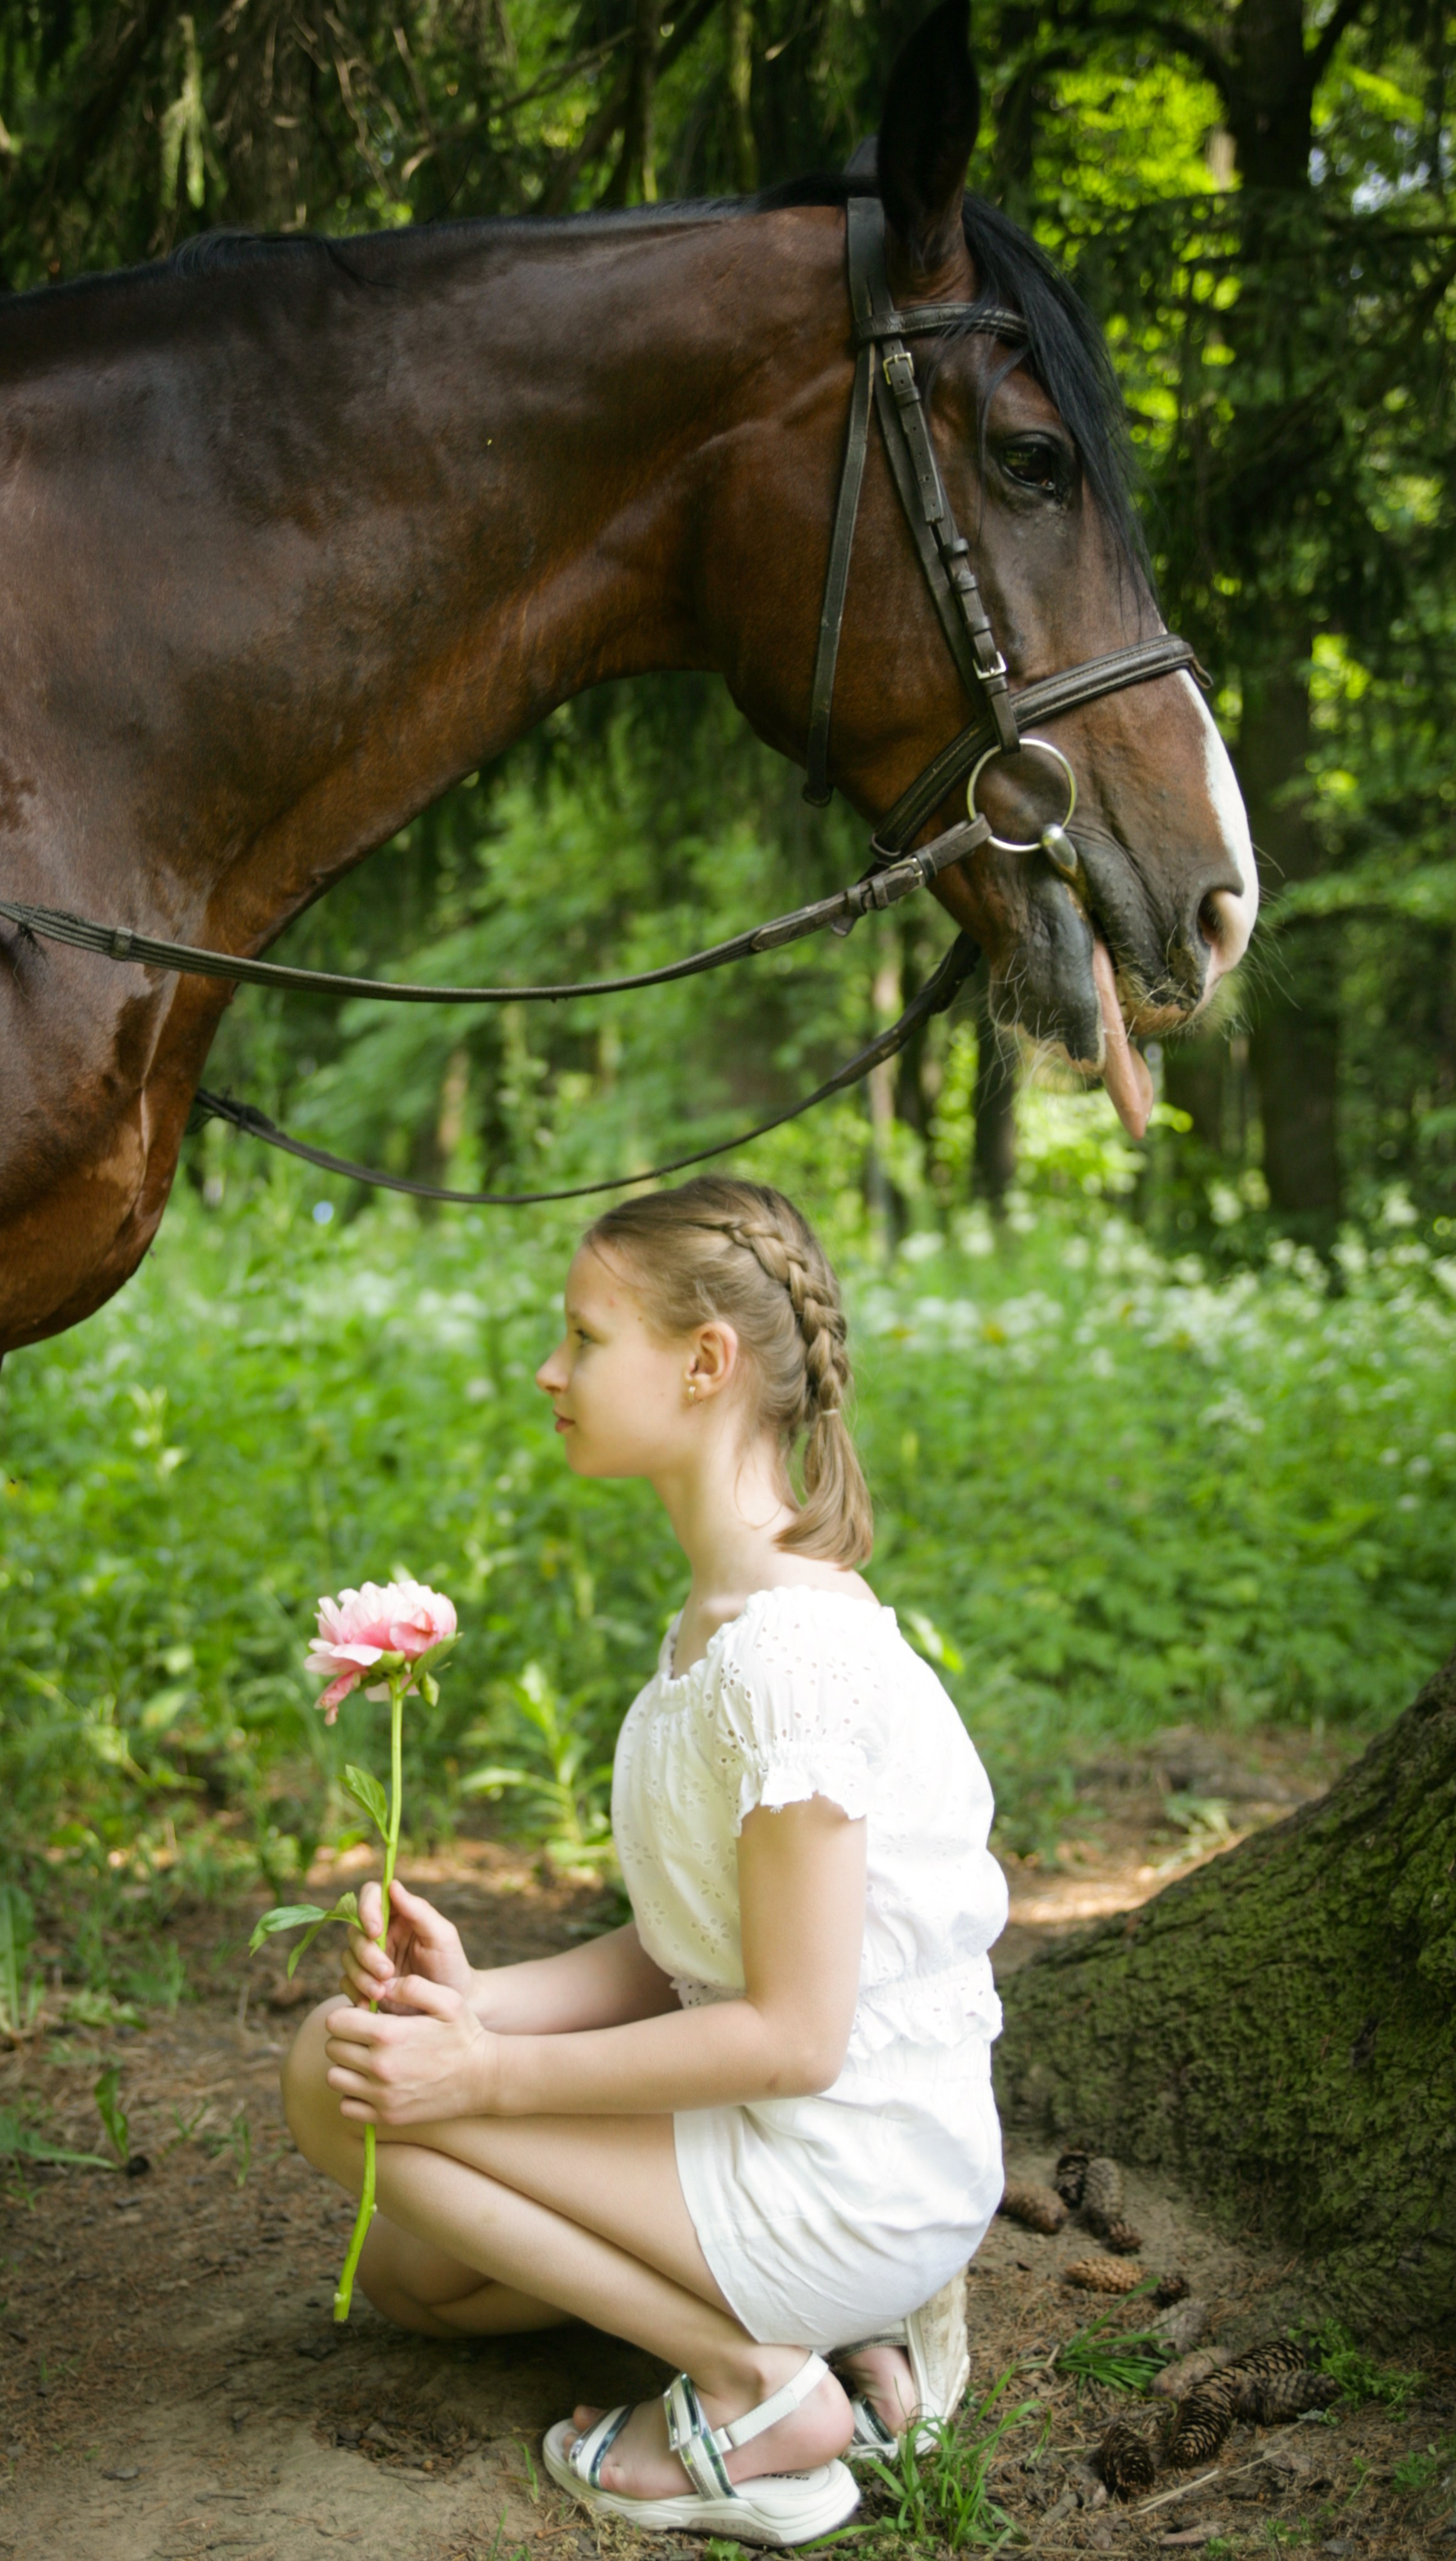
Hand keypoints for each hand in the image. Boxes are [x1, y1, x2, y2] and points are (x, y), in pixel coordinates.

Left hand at [323, 1975, 498, 2126]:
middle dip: (346, 2039)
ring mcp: (381, 2096)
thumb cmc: (464, 2034)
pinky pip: (347, 2106)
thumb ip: (410, 1986)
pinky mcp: (386, 2117)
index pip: (335, 2023)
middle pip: (332, 2049)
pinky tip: (372, 2084)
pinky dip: (353, 2095)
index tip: (362, 2017)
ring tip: (367, 2060)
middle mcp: (379, 2067)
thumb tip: (379, 1987)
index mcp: (388, 2035)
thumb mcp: (446, 1999)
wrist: (484, 2078)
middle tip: (366, 2037)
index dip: (346, 2016)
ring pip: (335, 2078)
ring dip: (346, 2067)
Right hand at [340, 1877, 474, 2011]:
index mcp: (399, 1913)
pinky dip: (355, 1993)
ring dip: (361, 1976)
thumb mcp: (442, 1936)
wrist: (449, 2007)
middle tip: (388, 1973)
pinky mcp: (364, 1982)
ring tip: (382, 1993)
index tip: (375, 1931)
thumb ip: (419, 1910)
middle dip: (367, 1954)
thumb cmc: (450, 1964)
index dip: (366, 1909)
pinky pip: (346, 1983)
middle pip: (355, 1931)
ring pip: (348, 1957)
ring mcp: (370, 1958)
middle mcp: (380, 1932)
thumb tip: (393, 1885)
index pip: (372, 1894)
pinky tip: (370, 2004)